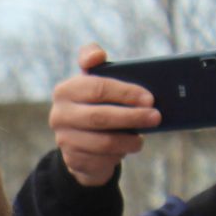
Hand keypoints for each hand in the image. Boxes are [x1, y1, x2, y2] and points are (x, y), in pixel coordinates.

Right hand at [49, 45, 159, 187]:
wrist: (79, 139)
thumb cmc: (95, 102)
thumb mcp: (94, 79)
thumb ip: (93, 60)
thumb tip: (96, 56)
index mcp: (65, 90)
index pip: (98, 88)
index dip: (126, 93)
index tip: (149, 99)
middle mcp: (59, 115)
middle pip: (100, 117)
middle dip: (132, 117)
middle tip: (155, 117)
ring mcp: (63, 139)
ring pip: (103, 142)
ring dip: (129, 140)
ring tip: (142, 138)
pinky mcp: (72, 159)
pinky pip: (101, 159)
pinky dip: (119, 154)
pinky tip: (126, 148)